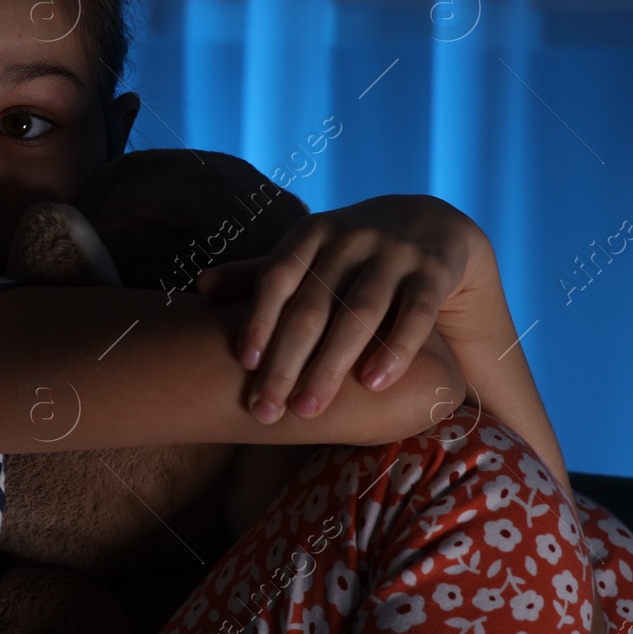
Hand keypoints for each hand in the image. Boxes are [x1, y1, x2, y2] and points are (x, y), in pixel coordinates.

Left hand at [193, 194, 490, 422]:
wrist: (431, 222)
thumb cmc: (350, 253)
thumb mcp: (307, 253)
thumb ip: (259, 274)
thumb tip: (199, 284)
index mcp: (310, 234)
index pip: (276, 279)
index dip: (258, 319)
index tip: (244, 364)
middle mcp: (349, 239)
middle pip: (312, 306)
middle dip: (287, 361)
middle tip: (267, 410)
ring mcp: (393, 253)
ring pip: (359, 313)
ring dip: (331, 363)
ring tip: (309, 408)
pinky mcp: (433, 272)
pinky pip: (414, 314)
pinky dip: (393, 349)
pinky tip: (372, 385)